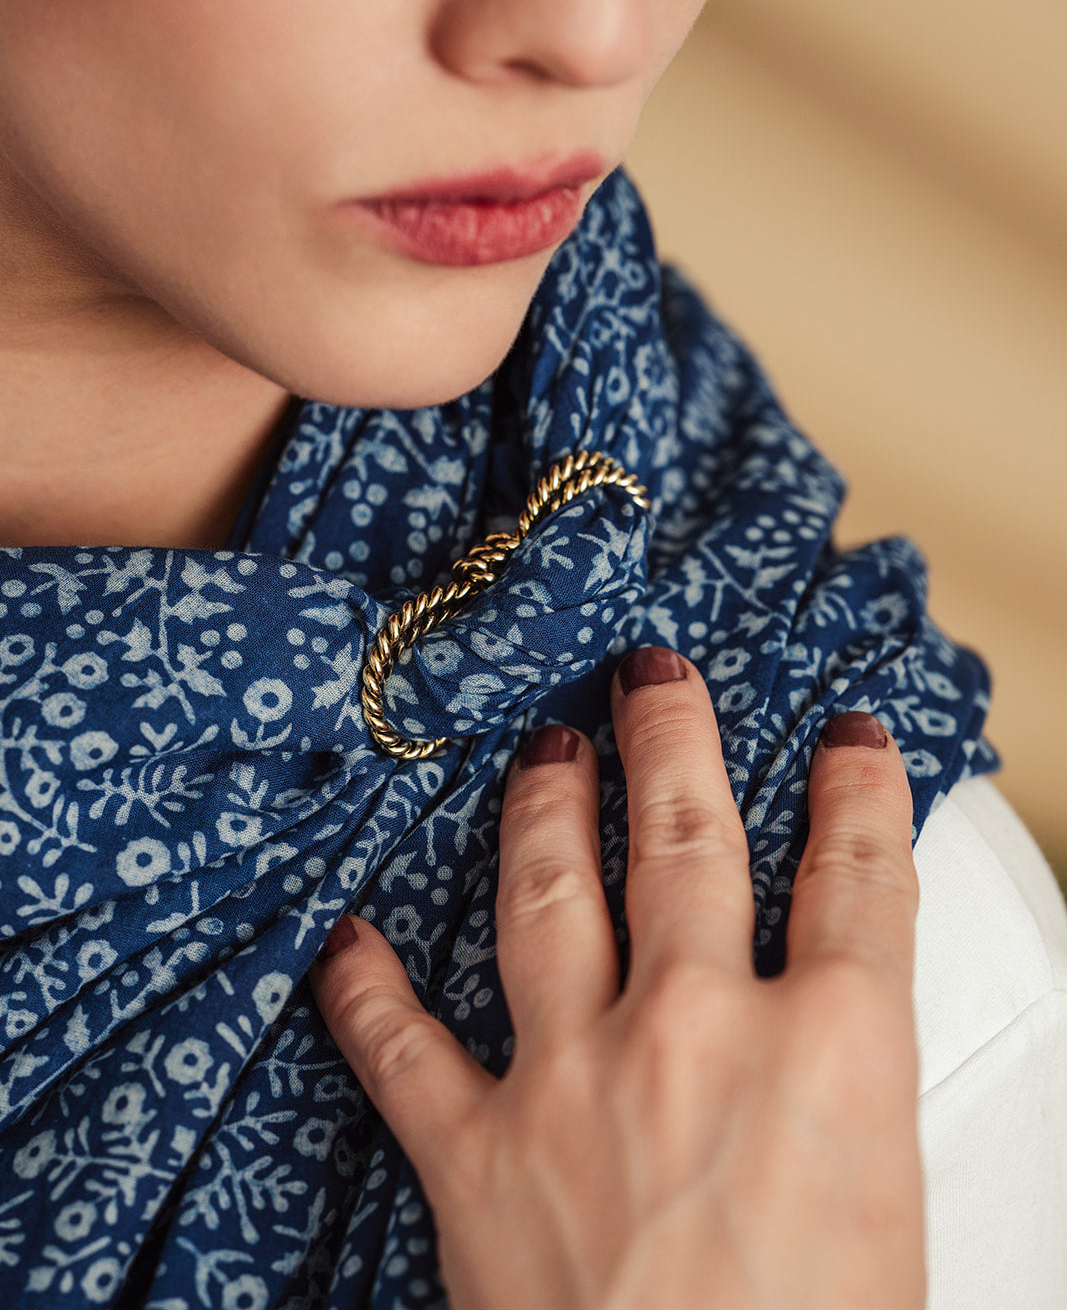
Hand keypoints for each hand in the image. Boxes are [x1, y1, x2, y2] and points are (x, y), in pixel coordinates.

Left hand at [311, 648, 923, 1309]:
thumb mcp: (894, 1214)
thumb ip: (855, 1092)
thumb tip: (845, 1038)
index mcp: (834, 1053)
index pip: (858, 871)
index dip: (856, 789)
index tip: (844, 740)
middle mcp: (701, 1034)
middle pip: (690, 838)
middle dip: (672, 737)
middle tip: (653, 674)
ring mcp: (578, 1082)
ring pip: (551, 891)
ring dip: (544, 808)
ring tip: (540, 750)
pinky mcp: (477, 1159)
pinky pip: (400, 1046)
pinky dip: (364, 989)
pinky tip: (345, 941)